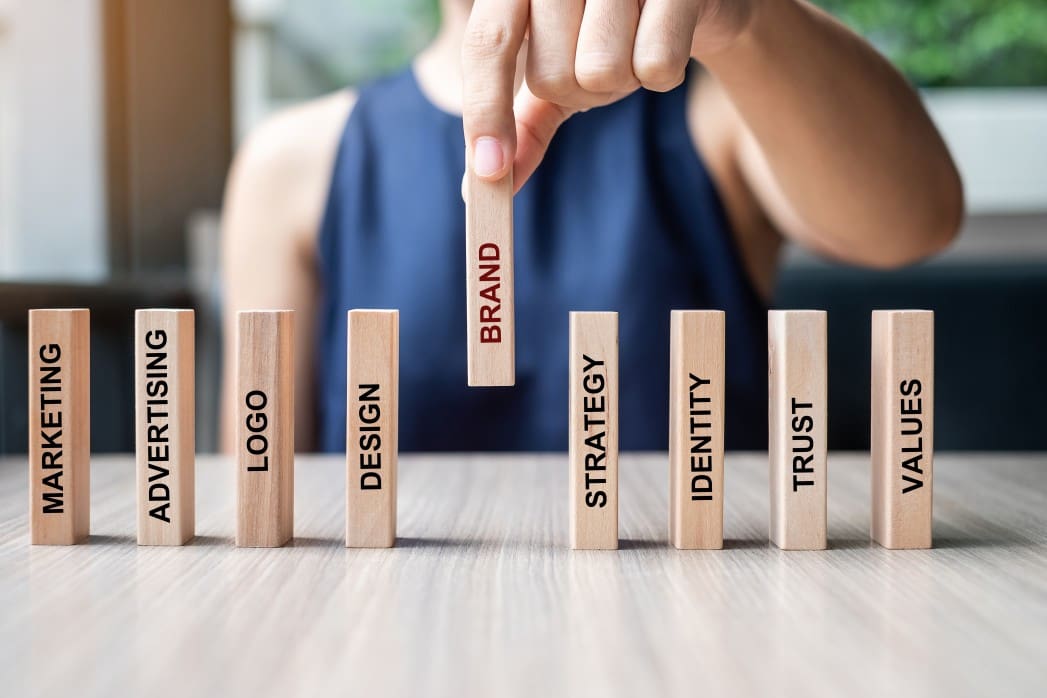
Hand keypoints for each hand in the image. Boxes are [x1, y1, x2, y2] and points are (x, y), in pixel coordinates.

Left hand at [462, 0, 757, 189]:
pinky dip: (664, 75)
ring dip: (624, 80)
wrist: (690, 1)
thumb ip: (519, 125)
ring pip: (601, 70)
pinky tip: (670, 41)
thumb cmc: (615, 33)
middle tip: (604, 60)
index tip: (490, 171)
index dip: (485, 110)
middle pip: (551, 74)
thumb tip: (479, 188)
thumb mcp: (559, 74)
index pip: (486, 45)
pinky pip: (656, 63)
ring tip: (636, 47)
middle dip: (581, 90)